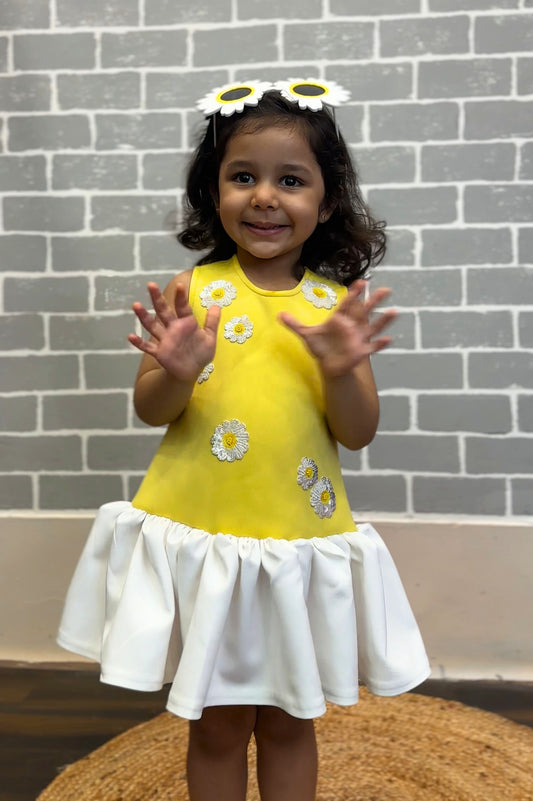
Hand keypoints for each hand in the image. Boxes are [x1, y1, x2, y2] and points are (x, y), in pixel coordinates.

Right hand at [128, 282, 220, 381]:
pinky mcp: (159, 352)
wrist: (191, 371)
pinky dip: (139, 343)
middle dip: (157, 298)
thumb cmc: (200, 353)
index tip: (179, 285)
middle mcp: (173, 328)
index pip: (182, 307)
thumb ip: (212, 322)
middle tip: (151, 285)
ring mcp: (164, 340)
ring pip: (152, 326)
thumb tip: (217, 305)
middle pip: (163, 311)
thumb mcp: (210, 337)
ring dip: (144, 316)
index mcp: (186, 323)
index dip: (181, 297)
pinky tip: (130, 336)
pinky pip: (147, 347)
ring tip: (136, 305)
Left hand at [279, 280, 395, 377]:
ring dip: (383, 321)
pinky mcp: (361, 352)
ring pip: (373, 328)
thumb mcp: (307, 334)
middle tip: (385, 290)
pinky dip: (380, 345)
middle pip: (364, 312)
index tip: (361, 282)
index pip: (347, 304)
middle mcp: (352, 327)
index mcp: (340, 319)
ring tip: (394, 312)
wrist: (328, 364)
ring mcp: (358, 339)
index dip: (354, 294)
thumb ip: (295, 324)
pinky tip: (389, 340)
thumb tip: (279, 315)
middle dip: (374, 301)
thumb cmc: (320, 346)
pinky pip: (372, 347)